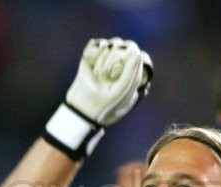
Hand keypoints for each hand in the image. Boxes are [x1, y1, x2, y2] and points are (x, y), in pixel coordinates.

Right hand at [44, 37, 151, 159]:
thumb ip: (131, 74)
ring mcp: (108, 60)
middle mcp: (122, 66)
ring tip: (99, 73)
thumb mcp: (121, 93)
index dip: (132, 59)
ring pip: (114, 43)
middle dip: (118, 56)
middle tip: (108, 72)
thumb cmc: (106, 106)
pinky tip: (93, 64)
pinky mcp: (94, 56)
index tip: (122, 68)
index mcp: (133, 76)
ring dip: (106, 58)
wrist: (82, 109)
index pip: (139, 57)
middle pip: (127, 46)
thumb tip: (137, 52)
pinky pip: (99, 44)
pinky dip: (96, 52)